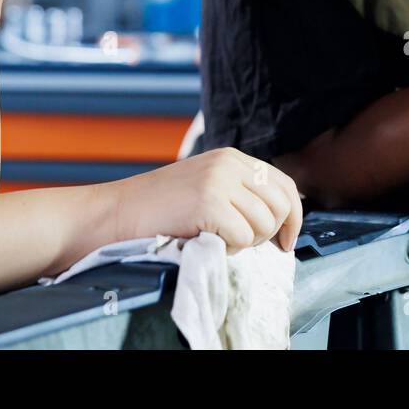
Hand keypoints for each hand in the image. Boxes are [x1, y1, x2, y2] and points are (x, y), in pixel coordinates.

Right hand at [112, 148, 302, 253]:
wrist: (114, 214)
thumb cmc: (157, 210)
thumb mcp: (205, 187)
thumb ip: (239, 193)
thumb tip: (281, 217)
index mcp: (231, 157)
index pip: (283, 184)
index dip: (293, 215)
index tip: (285, 240)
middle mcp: (229, 163)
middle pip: (282, 204)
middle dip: (271, 233)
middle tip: (245, 243)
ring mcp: (219, 181)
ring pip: (264, 224)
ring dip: (245, 243)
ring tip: (216, 239)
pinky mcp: (209, 203)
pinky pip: (243, 238)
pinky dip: (227, 250)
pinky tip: (204, 242)